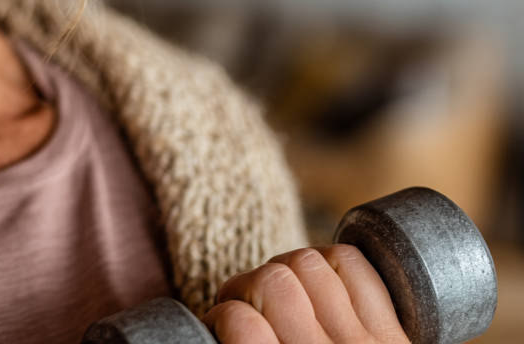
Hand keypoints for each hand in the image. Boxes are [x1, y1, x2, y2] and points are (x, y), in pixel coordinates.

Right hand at [202, 245, 409, 343]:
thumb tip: (208, 334)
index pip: (240, 323)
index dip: (221, 317)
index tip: (220, 326)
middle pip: (272, 281)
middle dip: (247, 285)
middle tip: (246, 307)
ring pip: (309, 263)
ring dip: (286, 271)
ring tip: (283, 295)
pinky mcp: (393, 337)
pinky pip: (355, 268)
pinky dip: (332, 265)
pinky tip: (322, 287)